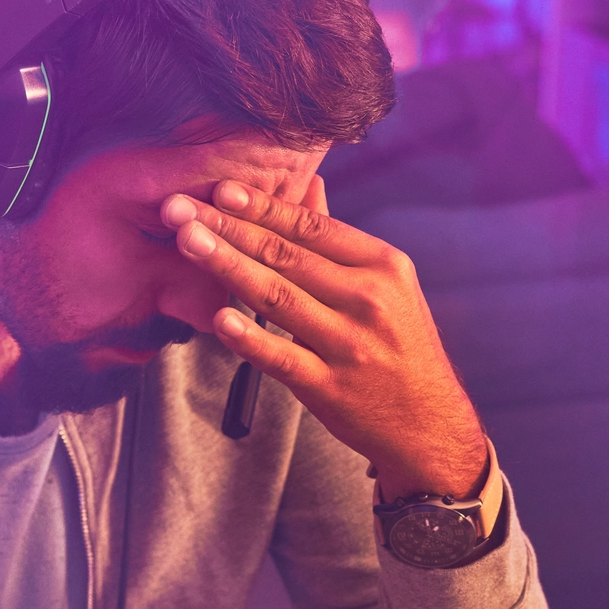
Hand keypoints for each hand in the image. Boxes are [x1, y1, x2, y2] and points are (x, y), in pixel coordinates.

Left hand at [161, 176, 486, 500]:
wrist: (429, 424)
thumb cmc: (399, 346)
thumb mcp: (385, 285)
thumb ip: (338, 240)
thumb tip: (309, 184)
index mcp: (382, 265)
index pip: (311, 228)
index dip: (262, 207)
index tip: (220, 189)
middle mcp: (368, 299)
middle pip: (286, 255)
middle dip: (228, 227)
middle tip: (179, 208)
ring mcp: (350, 345)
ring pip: (278, 297)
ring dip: (227, 265)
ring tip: (188, 242)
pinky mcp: (331, 387)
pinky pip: (283, 358)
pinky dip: (250, 338)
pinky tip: (220, 319)